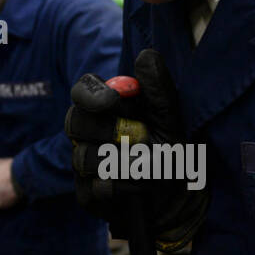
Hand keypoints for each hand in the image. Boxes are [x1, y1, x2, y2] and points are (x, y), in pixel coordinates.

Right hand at [65, 48, 208, 248]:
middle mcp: (87, 133)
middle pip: (75, 121)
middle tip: (142, 139)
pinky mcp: (85, 195)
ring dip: (125, 163)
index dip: (91, 94)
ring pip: (84, 156)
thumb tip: (145, 56)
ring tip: (152, 169)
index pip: (83, 89)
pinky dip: (124, 187)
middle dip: (109, 130)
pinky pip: (95, 188)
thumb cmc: (173, 152)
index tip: (112, 101)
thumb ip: (159, 90)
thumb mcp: (172, 119)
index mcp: (105, 107)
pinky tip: (141, 188)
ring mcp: (82, 164)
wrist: (179, 198)